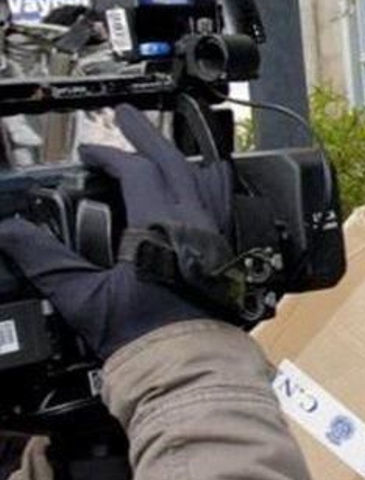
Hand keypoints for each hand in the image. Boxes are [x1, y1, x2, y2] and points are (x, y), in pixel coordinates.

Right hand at [0, 106, 218, 357]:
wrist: (185, 363)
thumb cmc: (141, 335)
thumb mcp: (81, 296)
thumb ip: (43, 261)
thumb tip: (10, 233)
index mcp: (160, 225)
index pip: (136, 171)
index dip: (110, 155)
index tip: (89, 152)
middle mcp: (195, 222)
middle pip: (174, 163)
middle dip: (148, 136)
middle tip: (127, 116)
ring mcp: (217, 236)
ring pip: (205, 179)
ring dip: (182, 156)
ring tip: (167, 143)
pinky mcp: (228, 252)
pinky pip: (225, 203)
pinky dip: (213, 184)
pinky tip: (210, 181)